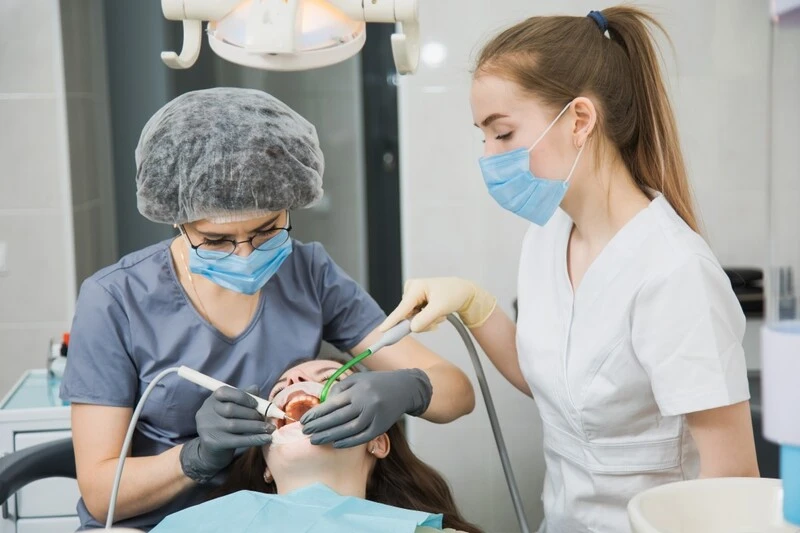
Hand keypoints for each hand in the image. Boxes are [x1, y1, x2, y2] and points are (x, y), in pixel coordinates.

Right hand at [180, 385, 273, 482]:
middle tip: (265, 418)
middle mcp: (206, 412)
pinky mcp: (213, 443)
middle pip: (231, 409)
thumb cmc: (225, 426)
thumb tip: (256, 388)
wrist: (211, 452)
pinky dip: (255, 439)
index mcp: (211, 400)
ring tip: (270, 428)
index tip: (256, 404)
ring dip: (256, 426)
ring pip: (235, 425)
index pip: (224, 392)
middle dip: (251, 413)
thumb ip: (243, 398)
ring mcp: (207, 428)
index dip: (243, 396)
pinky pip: (237, 440)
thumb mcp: (232, 409)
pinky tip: (267, 438)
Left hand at [299, 369, 431, 447]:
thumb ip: (340, 390)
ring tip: (315, 441)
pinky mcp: (381, 427)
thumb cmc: (376, 383)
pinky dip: (348, 442)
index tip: (303, 421)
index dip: (317, 414)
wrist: (405, 388)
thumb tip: (323, 405)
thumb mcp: (357, 379)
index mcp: (358, 389)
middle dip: (319, 426)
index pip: (332, 404)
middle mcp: (366, 402)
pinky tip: (336, 444)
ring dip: (330, 436)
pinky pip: (362, 437)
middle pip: (338, 418)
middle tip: (305, 433)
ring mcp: (375, 416)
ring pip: (349, 430)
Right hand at [379, 277, 496, 332]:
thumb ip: (425, 319)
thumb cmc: (454, 295)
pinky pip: (417, 318)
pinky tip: (437, 314)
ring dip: (427, 322)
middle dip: (423, 322)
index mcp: (416, 287)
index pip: (402, 308)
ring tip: (440, 314)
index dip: (392, 321)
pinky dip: (428, 319)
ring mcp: (413, 296)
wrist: (464, 292)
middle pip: (408, 316)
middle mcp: (411, 290)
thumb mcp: (441, 308)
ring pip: (413, 319)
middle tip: (437, 320)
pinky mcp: (416, 301)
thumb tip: (412, 328)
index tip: (382, 330)